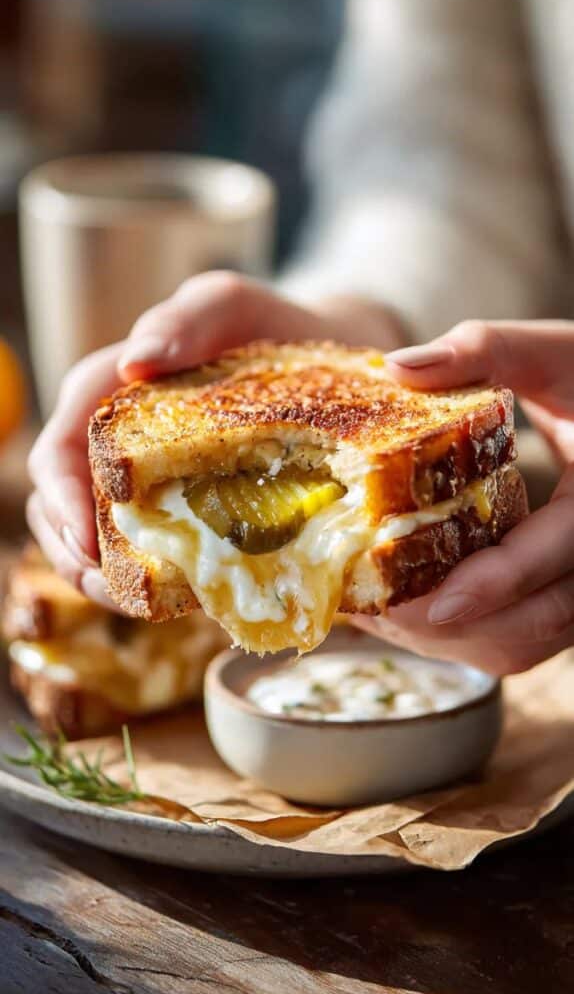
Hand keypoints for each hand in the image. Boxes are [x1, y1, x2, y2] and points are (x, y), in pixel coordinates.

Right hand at [27, 271, 405, 601]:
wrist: (329, 359)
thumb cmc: (272, 327)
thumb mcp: (232, 306)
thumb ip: (188, 317)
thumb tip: (134, 363)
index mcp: (114, 394)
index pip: (64, 448)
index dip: (62, 498)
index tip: (86, 541)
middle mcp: (121, 442)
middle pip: (65, 505)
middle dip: (74, 551)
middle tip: (109, 587)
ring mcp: (151, 481)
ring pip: (98, 537)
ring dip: (103, 578)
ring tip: (132, 605)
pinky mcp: (185, 512)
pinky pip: (151, 553)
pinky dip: (151, 582)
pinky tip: (174, 601)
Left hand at [357, 319, 573, 674]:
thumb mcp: (553, 351)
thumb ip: (483, 350)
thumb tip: (395, 368)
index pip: (557, 553)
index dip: (497, 583)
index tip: (435, 604)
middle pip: (536, 620)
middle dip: (451, 624)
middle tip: (372, 608)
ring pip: (524, 642)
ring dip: (450, 639)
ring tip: (374, 611)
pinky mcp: (563, 594)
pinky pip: (520, 637)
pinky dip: (463, 634)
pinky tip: (406, 608)